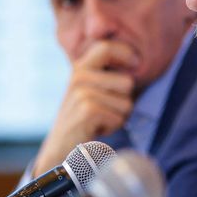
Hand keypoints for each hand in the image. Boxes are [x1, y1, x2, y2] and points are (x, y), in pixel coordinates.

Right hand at [31, 40, 137, 172]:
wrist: (59, 148)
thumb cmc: (83, 121)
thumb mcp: (90, 91)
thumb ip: (107, 76)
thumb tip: (137, 63)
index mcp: (80, 68)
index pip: (106, 47)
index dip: (126, 53)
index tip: (135, 63)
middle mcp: (79, 76)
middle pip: (127, 81)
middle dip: (124, 101)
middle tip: (104, 111)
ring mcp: (82, 92)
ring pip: (127, 103)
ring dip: (118, 117)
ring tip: (98, 120)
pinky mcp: (88, 110)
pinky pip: (120, 117)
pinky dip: (112, 127)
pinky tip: (95, 129)